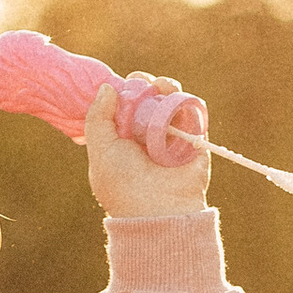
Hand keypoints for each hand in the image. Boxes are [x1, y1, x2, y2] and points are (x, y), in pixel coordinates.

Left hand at [83, 72, 211, 221]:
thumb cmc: (123, 183)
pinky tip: (175, 95)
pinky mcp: (194, 139)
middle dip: (146, 84)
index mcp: (124, 138)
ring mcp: (172, 136)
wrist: (158, 209)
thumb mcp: (101, 149)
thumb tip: (108, 86)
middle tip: (142, 83)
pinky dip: (186, 99)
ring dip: (167, 86)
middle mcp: (148, 135)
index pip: (124, 104)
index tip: (122, 84)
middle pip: (149, 98)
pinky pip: (193, 112)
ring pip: (172, 100)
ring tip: (161, 86)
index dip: (124, 90)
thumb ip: (98, 117)